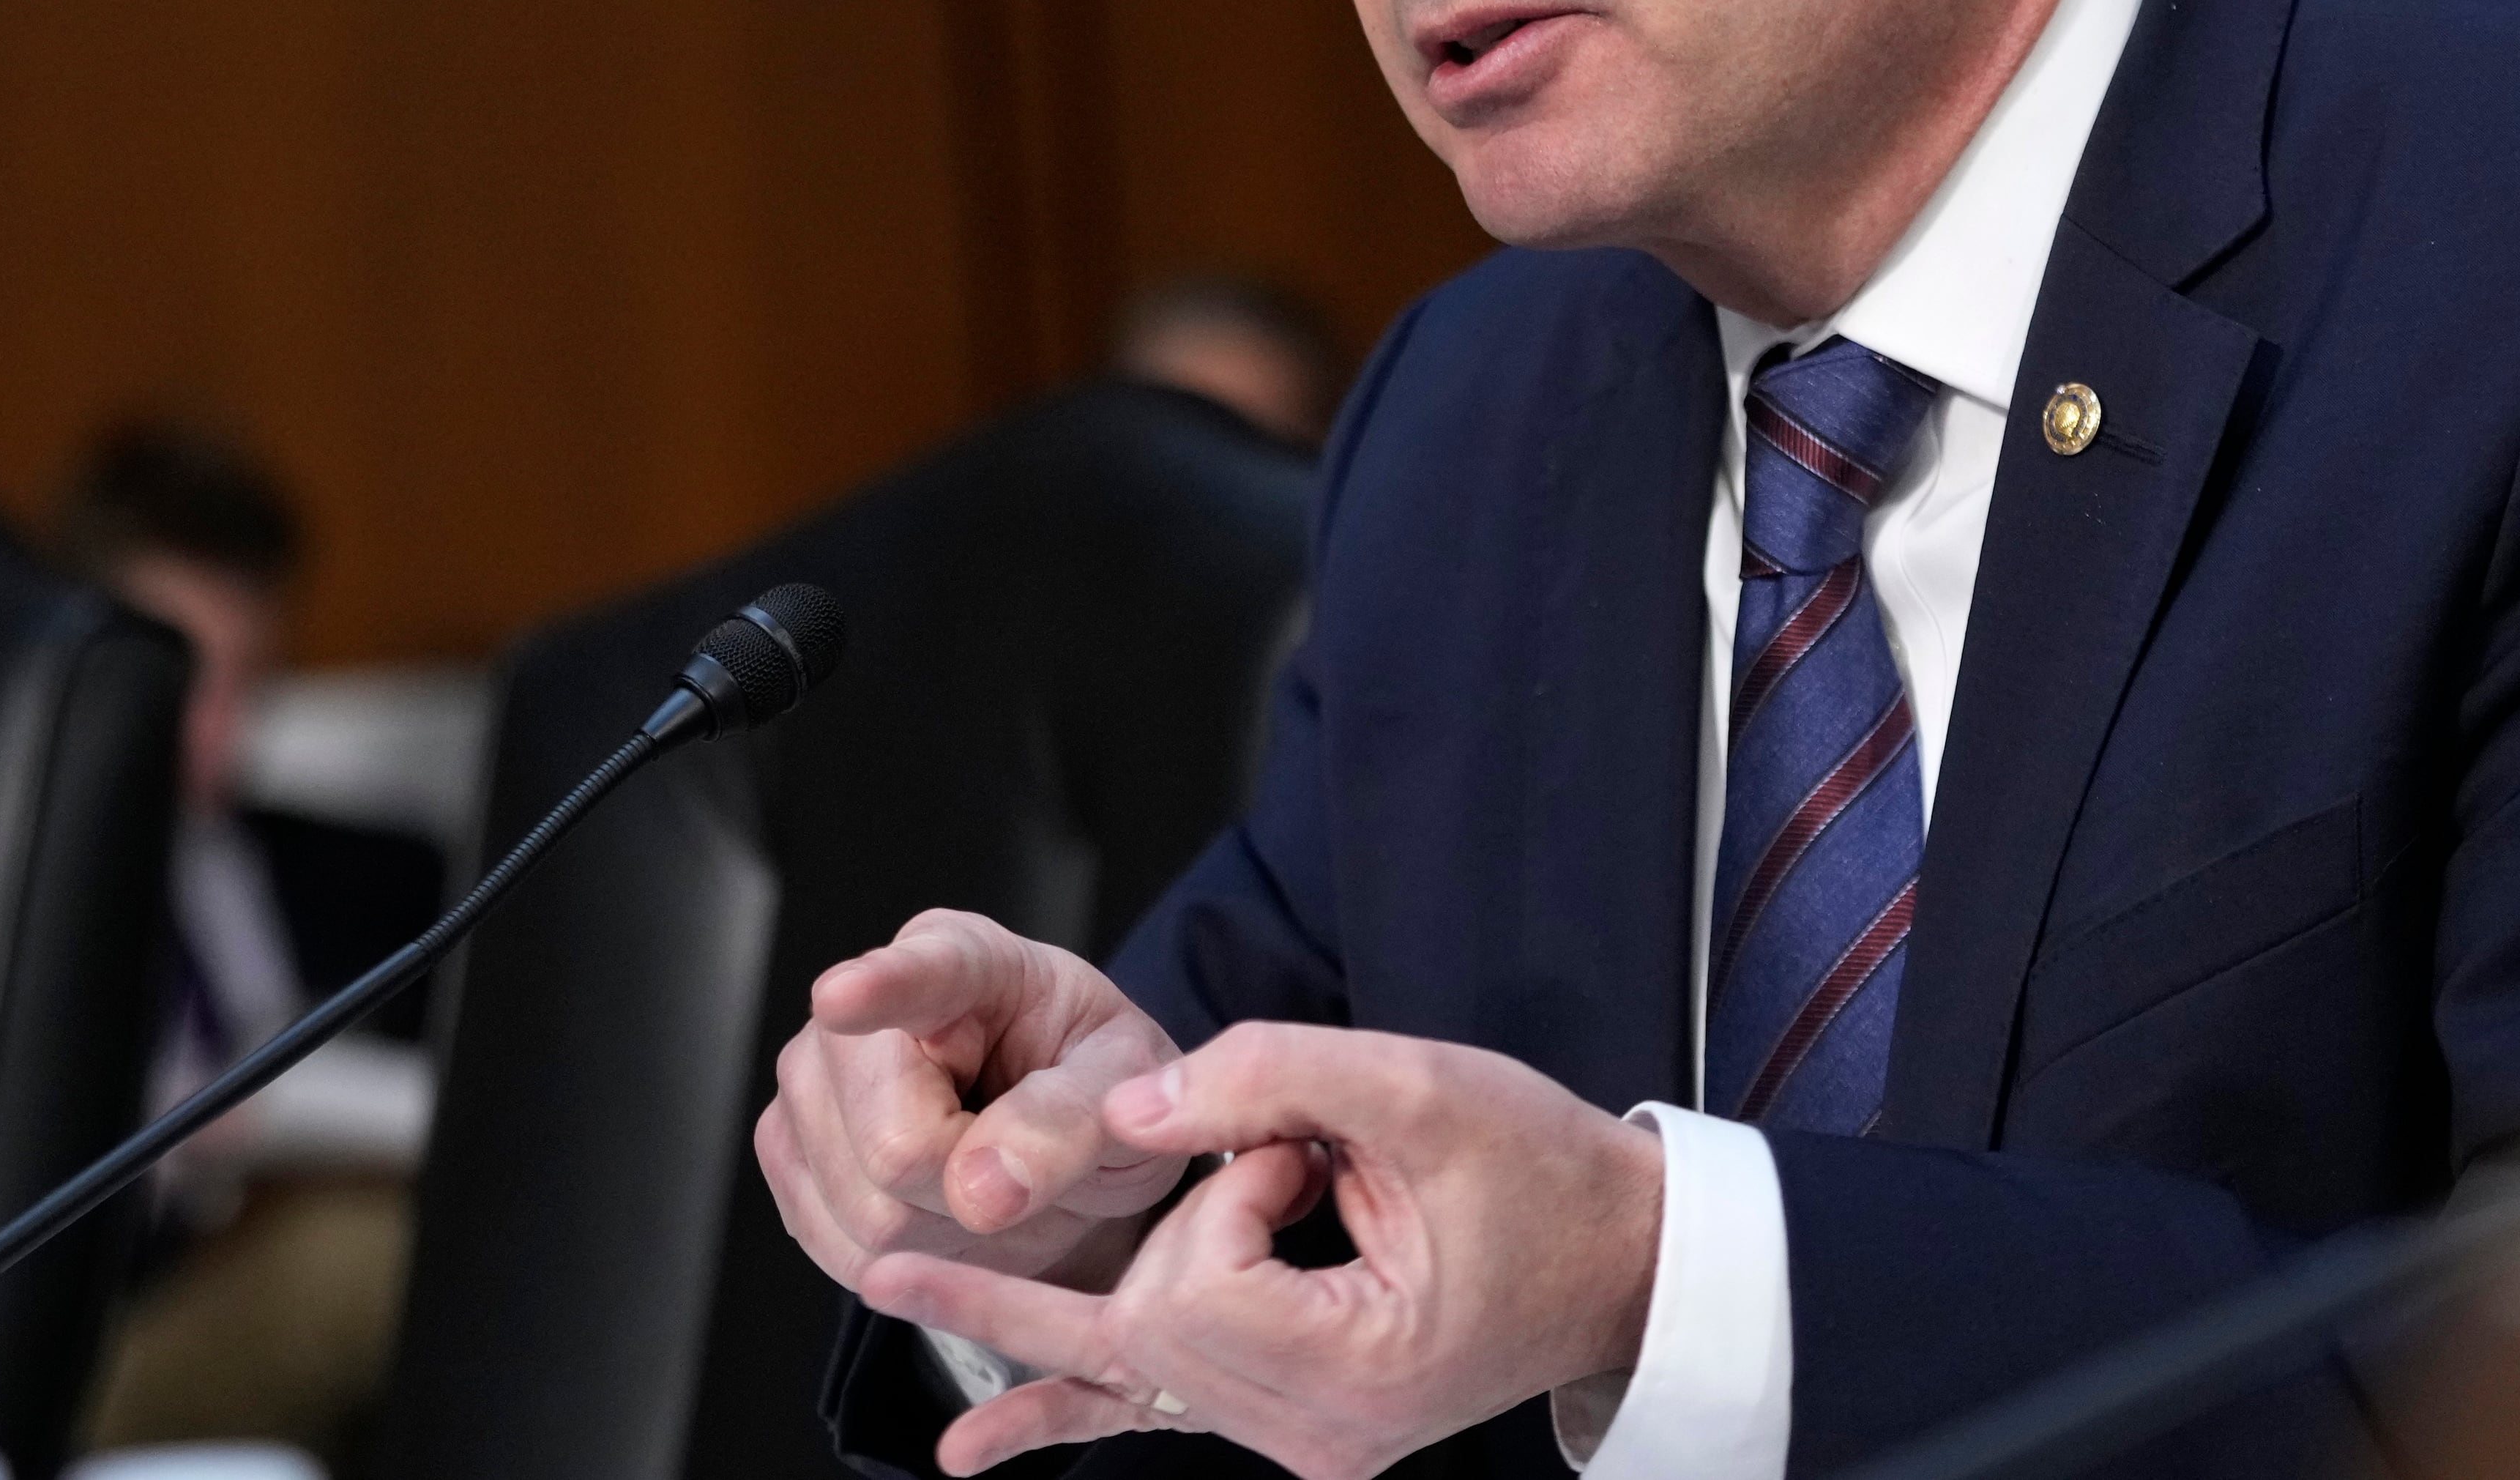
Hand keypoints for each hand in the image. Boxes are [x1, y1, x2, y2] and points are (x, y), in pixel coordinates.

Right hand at [754, 909, 1185, 1292]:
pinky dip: (909, 1259)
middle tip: (1018, 1162)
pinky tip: (940, 1210)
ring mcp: (808, 1078)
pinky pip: (839, 1247)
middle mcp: (863, 1010)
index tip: (846, 997)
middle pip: (894, 1146)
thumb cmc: (1094, 1089)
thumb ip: (1069, 1123)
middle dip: (972, 1189)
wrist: (1053, 1142)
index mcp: (967, 958)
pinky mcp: (783, 1146)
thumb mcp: (1124, 1093)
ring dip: (947, 1231)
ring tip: (984, 1179)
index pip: (922, 974)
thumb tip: (981, 1189)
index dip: (880, 988)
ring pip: (867, 1211)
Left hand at [864, 1023, 1665, 1479]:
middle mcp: (1312, 1435)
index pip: (1200, 1284)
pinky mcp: (1294, 1422)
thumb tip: (1124, 1107)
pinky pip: (1155, 1417)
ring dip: (1039, 1314)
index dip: (1226, 1193)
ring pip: (1132, 1371)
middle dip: (1183, 1227)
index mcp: (1352, 1373)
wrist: (1625, 1258)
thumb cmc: (1544, 1171)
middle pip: (1150, 1330)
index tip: (1308, 1150)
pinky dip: (1066, 1412)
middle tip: (1288, 1163)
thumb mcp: (1420, 1090)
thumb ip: (1266, 1077)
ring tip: (893, 1283)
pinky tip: (970, 1452)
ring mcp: (1300, 1444)